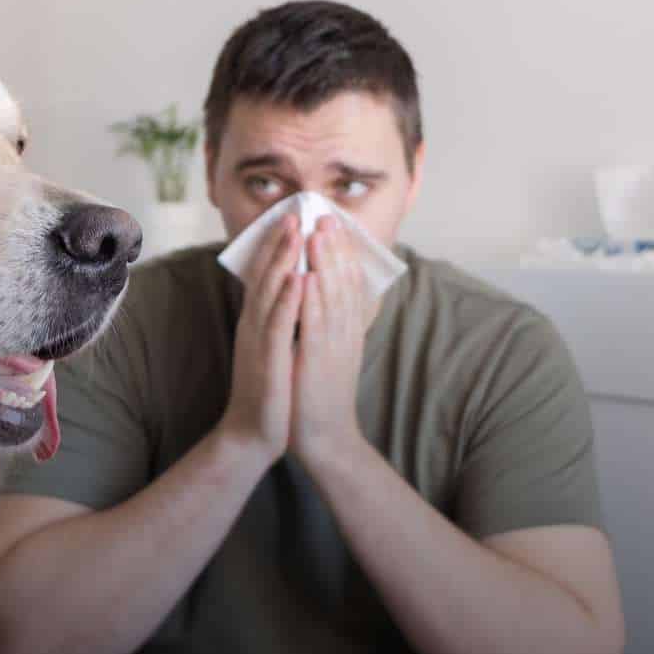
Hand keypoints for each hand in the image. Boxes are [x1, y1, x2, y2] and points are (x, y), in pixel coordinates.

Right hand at [218, 215, 303, 459]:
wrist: (251, 434)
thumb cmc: (268, 393)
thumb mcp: (272, 349)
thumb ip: (278, 322)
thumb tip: (290, 296)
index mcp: (257, 323)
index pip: (266, 276)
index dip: (277, 247)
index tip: (291, 218)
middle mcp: (254, 327)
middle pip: (265, 276)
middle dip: (280, 243)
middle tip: (294, 212)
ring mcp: (258, 342)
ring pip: (270, 293)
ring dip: (283, 260)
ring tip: (296, 232)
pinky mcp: (268, 360)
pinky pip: (279, 325)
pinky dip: (288, 300)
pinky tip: (298, 278)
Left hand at [289, 217, 371, 465]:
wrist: (324, 438)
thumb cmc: (318, 395)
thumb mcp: (328, 353)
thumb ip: (328, 325)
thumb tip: (322, 295)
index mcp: (346, 330)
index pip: (348, 283)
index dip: (341, 252)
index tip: (332, 223)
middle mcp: (345, 334)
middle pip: (343, 282)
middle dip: (334, 247)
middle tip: (326, 215)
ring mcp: (334, 347)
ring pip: (332, 297)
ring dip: (325, 263)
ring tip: (317, 233)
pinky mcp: (318, 363)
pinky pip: (316, 325)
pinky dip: (311, 298)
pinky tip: (305, 276)